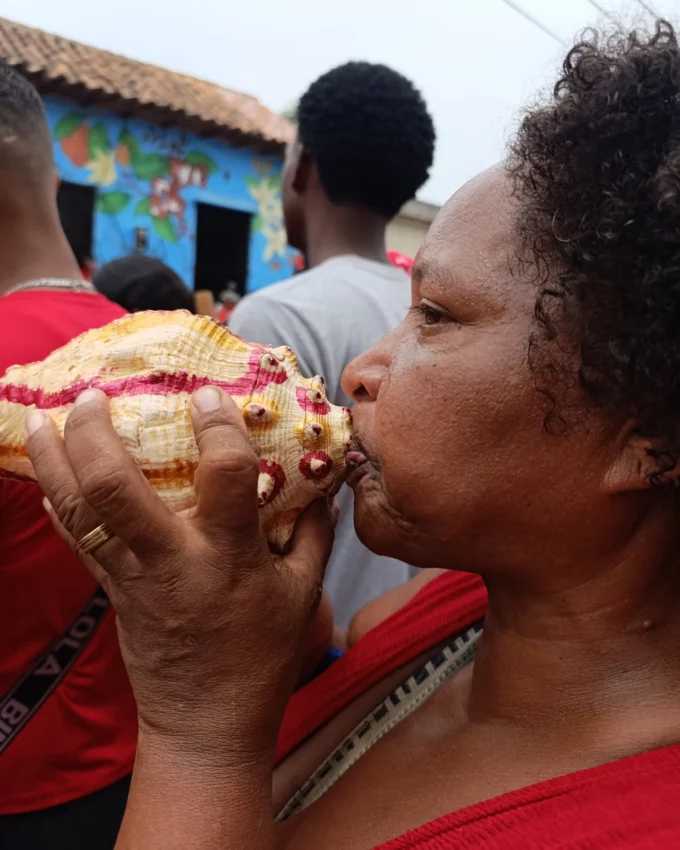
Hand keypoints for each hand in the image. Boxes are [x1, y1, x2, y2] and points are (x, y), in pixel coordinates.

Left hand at [25, 386, 333, 768]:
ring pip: (78, 510)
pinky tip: (46, 470)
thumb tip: (325, 486)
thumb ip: (315, 534)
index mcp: (227, 556)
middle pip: (115, 489)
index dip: (218, 429)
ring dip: (55, 458)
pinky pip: (74, 540)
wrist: (206, 724)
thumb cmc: (261, 659)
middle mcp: (170, 559)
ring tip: (46, 413)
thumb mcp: (302, 594)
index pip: (224, 477)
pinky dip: (56, 500)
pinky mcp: (110, 591)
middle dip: (94, 434)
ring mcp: (130, 575)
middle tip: (95, 394)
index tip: (208, 395)